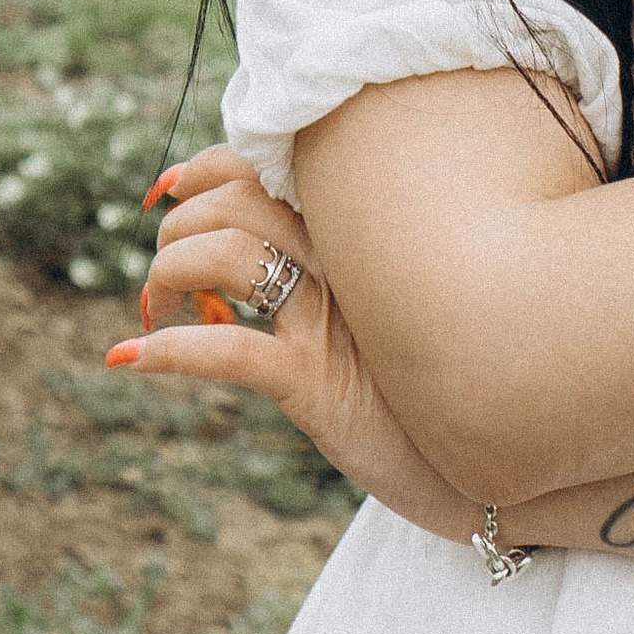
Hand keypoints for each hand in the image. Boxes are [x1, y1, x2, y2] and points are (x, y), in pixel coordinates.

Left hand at [105, 146, 471, 540]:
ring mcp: (338, 323)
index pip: (272, 165)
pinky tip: (129, 359)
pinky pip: (234, 352)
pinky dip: (170, 351)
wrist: (504, 468)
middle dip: (177, 227)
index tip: (167, 187)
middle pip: (237, 201)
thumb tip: (267, 247)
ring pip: (229, 256)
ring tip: (151, 307)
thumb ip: (349, 273)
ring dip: (166, 273)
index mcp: (364, 237)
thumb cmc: (440, 391)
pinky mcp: (325, 387)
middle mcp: (351, 264)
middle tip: (162, 277)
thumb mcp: (390, 320)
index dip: (206, 166)